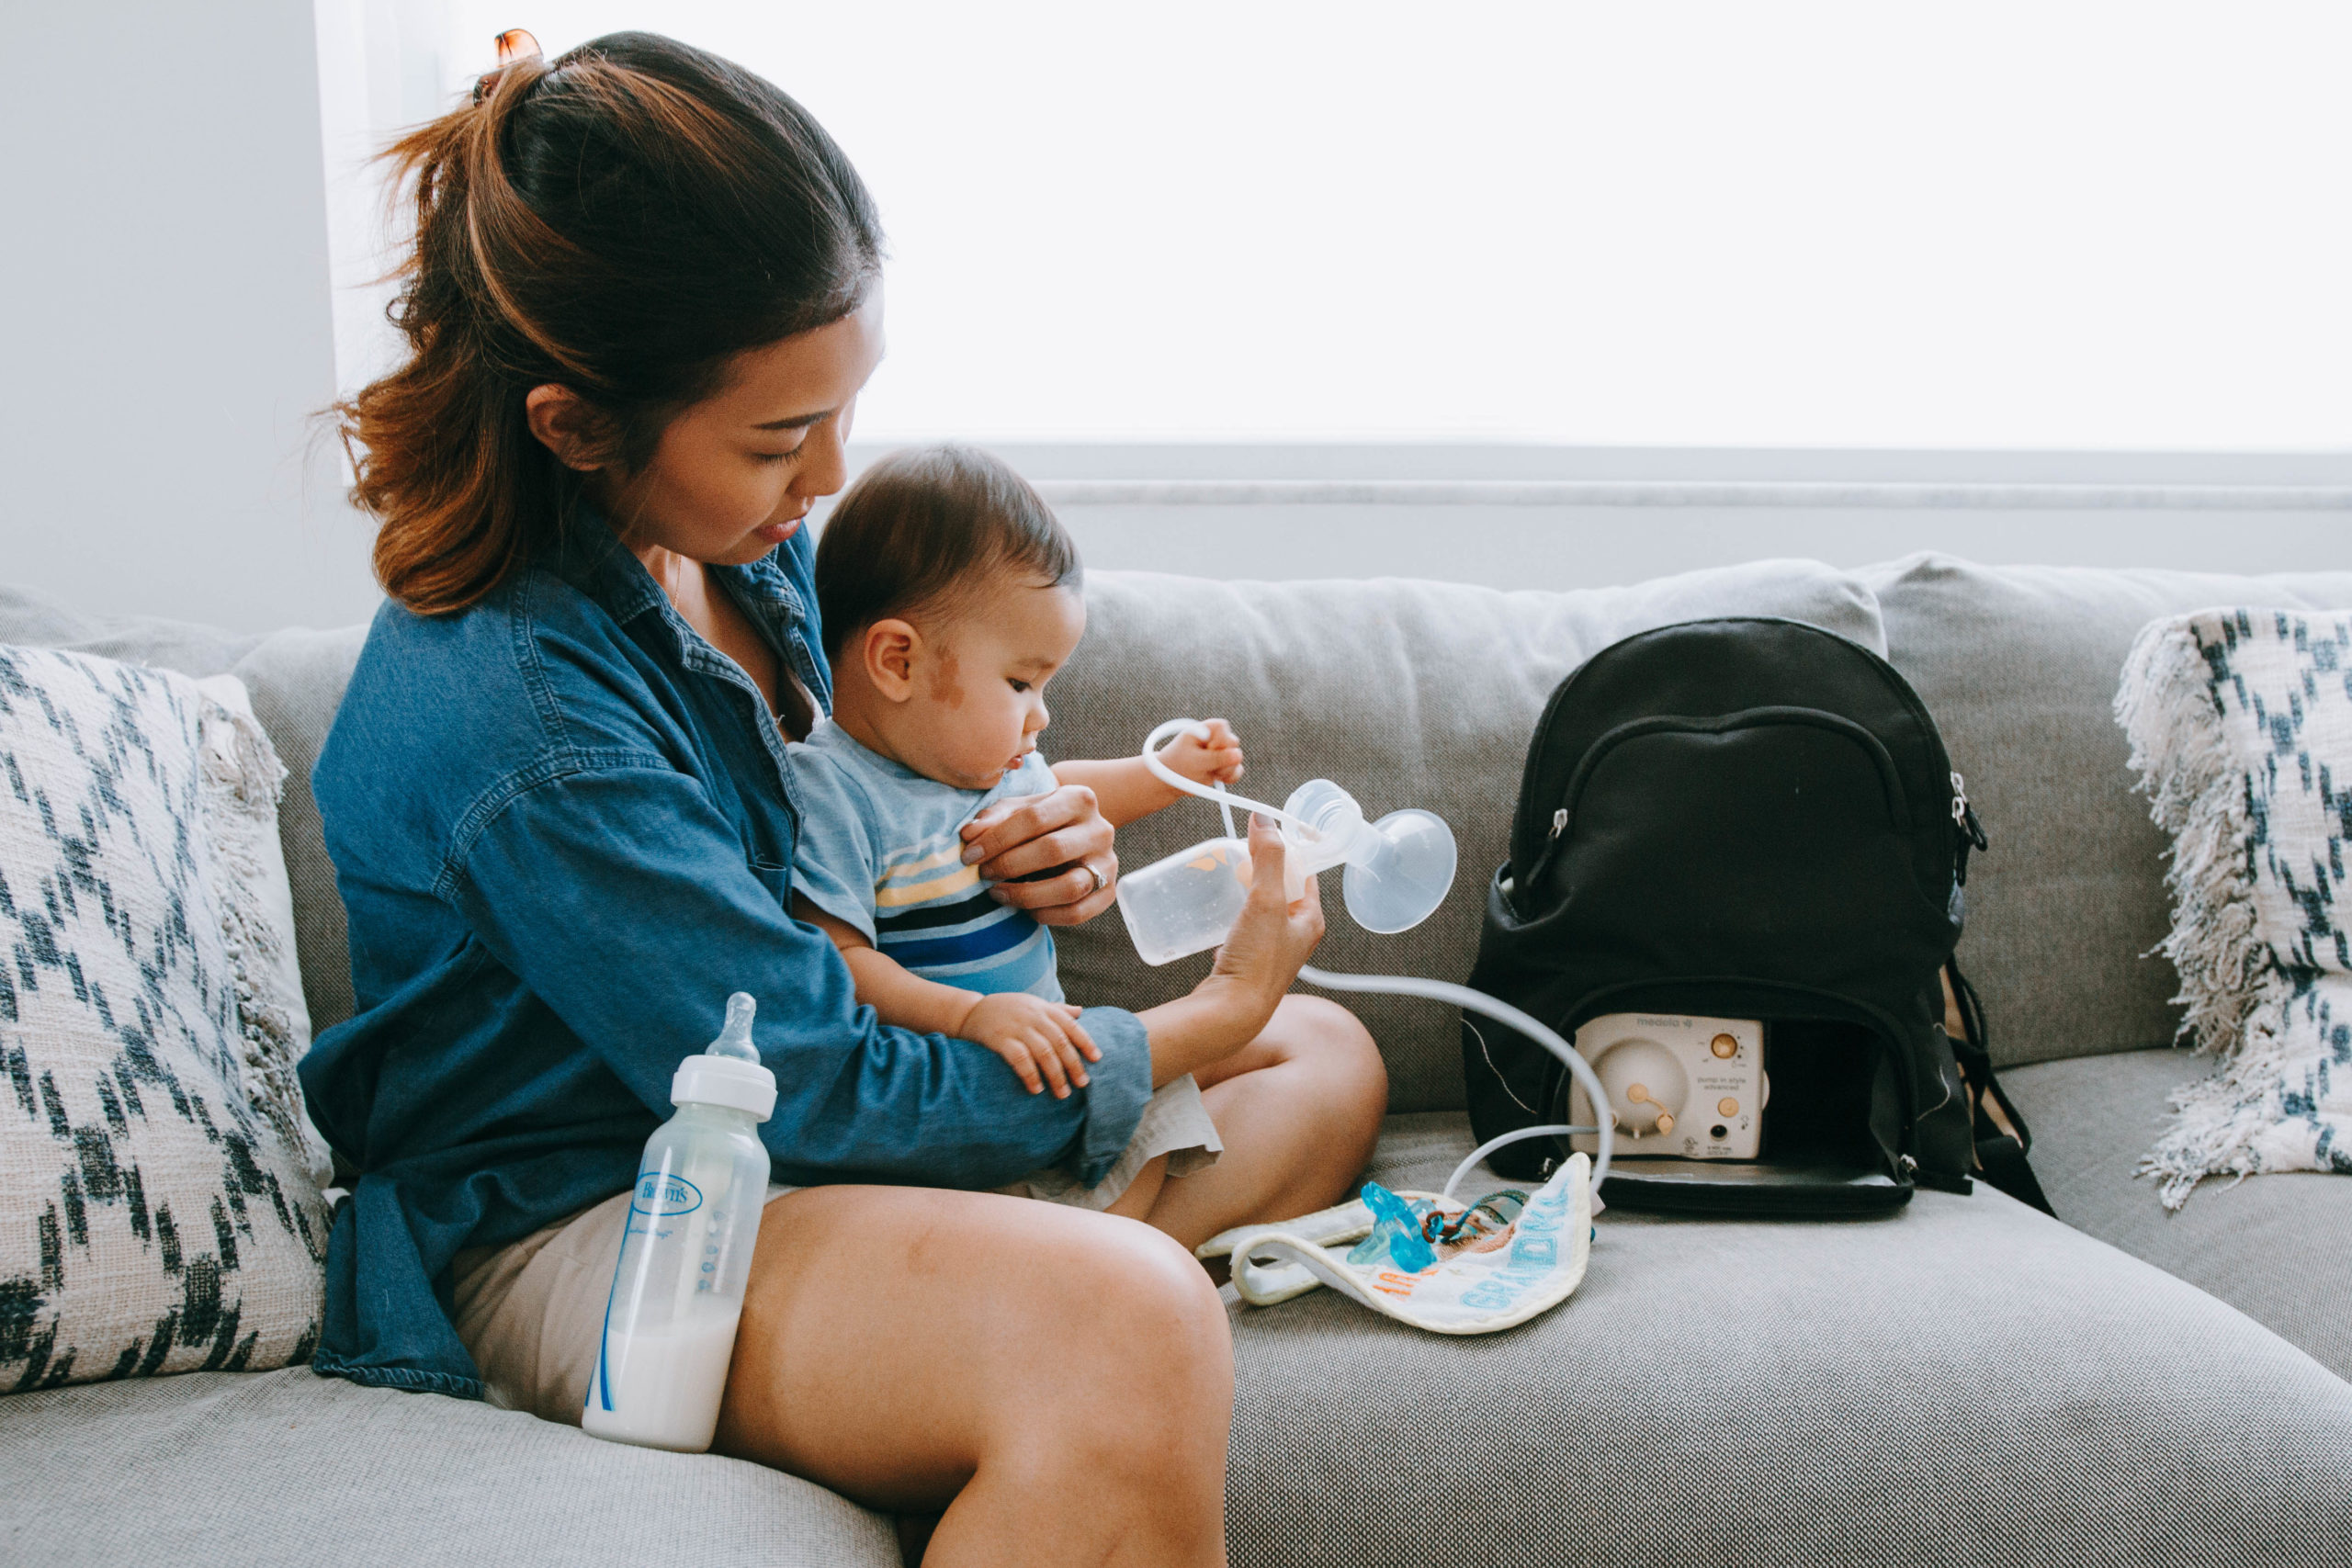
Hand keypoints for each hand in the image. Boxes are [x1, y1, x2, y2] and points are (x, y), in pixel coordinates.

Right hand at [959, 992, 1101, 1097]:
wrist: (971, 1011)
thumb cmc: (1007, 1009)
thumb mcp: (1032, 1004)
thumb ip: (1057, 1009)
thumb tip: (1080, 1012)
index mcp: (1044, 1009)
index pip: (1071, 1026)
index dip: (1085, 1042)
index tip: (1097, 1059)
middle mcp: (1034, 1017)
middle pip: (1061, 1043)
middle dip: (1074, 1065)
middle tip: (1082, 1084)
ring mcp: (1017, 1028)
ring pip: (1044, 1053)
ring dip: (1056, 1075)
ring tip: (1063, 1093)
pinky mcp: (1000, 1040)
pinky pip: (1020, 1059)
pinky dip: (1030, 1075)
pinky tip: (1036, 1089)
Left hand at [960, 784, 1118, 927]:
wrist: (1072, 832)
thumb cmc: (1038, 820)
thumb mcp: (1016, 809)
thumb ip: (992, 819)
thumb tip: (970, 834)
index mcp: (1079, 798)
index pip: (1035, 818)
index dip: (998, 839)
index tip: (971, 855)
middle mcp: (1100, 829)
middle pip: (1053, 850)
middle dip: (1010, 865)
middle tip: (984, 874)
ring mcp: (1108, 862)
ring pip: (1070, 886)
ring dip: (1027, 894)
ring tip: (999, 893)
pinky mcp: (1108, 893)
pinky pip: (1077, 913)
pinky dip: (1045, 915)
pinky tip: (1024, 908)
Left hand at [1163, 719, 1244, 787]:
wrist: (1171, 780)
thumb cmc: (1177, 765)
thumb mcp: (1195, 761)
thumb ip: (1217, 758)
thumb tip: (1238, 755)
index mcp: (1206, 729)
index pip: (1222, 727)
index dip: (1219, 740)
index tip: (1208, 749)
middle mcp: (1216, 738)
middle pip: (1233, 744)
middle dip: (1222, 757)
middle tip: (1206, 764)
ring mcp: (1222, 752)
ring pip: (1237, 759)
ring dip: (1225, 770)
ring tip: (1207, 771)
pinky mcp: (1225, 765)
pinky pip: (1237, 771)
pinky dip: (1229, 777)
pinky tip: (1217, 777)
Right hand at [1206, 813, 1325, 1017]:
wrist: (1230, 1012)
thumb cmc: (1256, 962)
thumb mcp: (1267, 901)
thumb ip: (1268, 858)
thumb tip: (1264, 820)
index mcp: (1310, 921)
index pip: (1306, 874)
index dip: (1289, 850)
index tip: (1267, 833)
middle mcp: (1295, 938)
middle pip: (1282, 890)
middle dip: (1264, 869)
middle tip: (1242, 852)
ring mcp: (1270, 952)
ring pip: (1261, 910)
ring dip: (1246, 892)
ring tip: (1227, 877)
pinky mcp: (1247, 962)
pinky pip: (1242, 930)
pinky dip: (1232, 916)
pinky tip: (1217, 913)